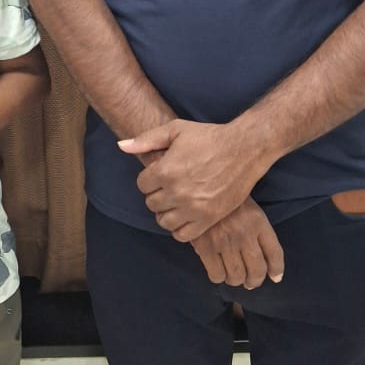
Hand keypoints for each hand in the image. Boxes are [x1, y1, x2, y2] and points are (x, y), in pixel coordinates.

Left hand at [120, 119, 266, 241]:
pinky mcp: (208, 218)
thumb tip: (121, 146)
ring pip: (164, 221)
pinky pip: (183, 235)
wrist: (243, 149)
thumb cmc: (208, 137)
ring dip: (166, 212)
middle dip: (157, 195)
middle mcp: (177, 192)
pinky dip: (180, 228)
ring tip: (176, 202)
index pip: (142, 185)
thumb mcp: (175, 130)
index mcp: (165, 170)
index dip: (150, 179)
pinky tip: (185, 215)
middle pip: (151, 204)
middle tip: (170, 187)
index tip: (161, 173)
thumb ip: (146, 140)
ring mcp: (193, 208)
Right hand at [190, 198, 283, 287]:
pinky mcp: (205, 246)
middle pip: (257, 269)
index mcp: (258, 221)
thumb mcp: (247, 207)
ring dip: (235, 280)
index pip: (274, 253)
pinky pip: (217, 274)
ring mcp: (225, 241)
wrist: (197, 187)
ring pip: (237, 275)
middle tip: (250, 282)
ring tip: (232, 277)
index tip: (275, 277)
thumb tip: (267, 263)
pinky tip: (217, 272)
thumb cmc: (224, 199)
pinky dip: (218, 278)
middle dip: (254, 281)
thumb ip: (258, 230)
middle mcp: (244, 233)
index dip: (276, 269)